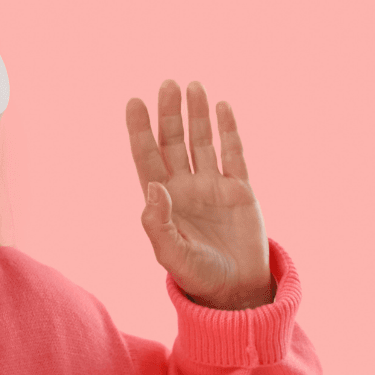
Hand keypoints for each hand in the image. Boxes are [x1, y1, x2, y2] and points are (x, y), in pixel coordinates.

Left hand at [126, 80, 274, 309]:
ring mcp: (212, 185)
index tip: (134, 102)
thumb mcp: (170, 254)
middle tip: (167, 84)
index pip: (146, 158)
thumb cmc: (196, 275)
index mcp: (163, 201)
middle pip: (173, 142)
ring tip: (192, 86)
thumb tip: (153, 186)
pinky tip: (222, 107)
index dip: (140, 131)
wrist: (234, 289)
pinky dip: (228, 130)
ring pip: (202, 141)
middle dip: (169, 114)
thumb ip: (157, 223)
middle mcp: (185, 187)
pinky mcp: (240, 189)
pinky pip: (233, 153)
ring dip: (197, 115)